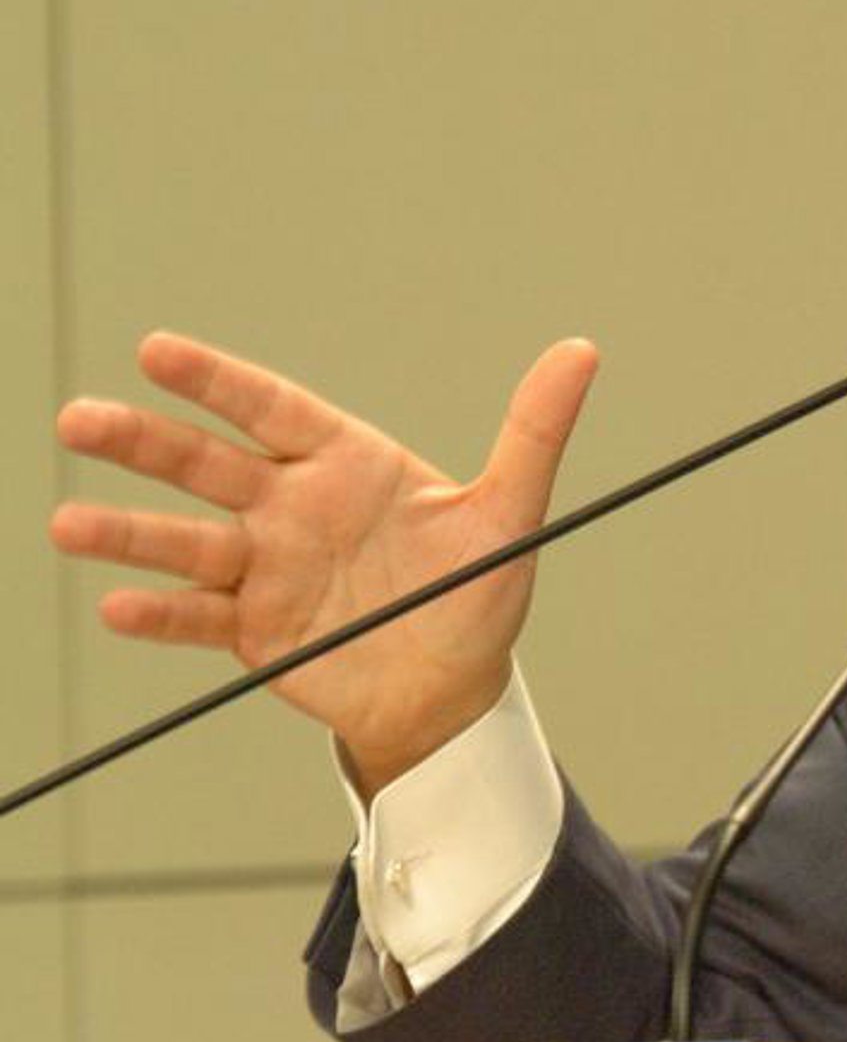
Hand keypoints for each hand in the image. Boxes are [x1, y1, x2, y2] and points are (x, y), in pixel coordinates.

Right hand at [51, 333, 598, 793]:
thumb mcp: (511, 513)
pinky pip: (199, 618)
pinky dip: (161, 615)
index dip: (217, 381)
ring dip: (129, 533)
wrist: (452, 689)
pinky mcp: (253, 630)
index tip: (157, 352)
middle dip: (144, 442)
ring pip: (187, 542)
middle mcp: (291, 507)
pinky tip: (120, 607)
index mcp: (346, 464)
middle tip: (81, 419)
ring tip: (70, 525)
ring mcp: (264, 567)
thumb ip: (534, 432)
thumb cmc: (477, 592)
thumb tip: (581, 353)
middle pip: (207, 466)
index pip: (273, 409)